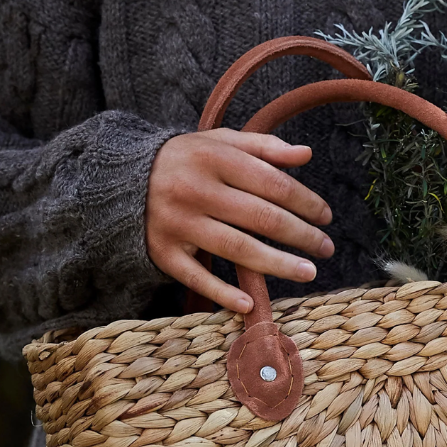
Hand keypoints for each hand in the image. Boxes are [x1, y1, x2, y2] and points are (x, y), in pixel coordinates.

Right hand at [146, 129, 333, 312]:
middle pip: (260, 218)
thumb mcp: (220, 143)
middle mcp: (195, 190)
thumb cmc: (186, 160)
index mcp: (214, 158)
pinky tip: (249, 303)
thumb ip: (264, 147)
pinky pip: (197, 277)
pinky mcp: (163, 252)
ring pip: (236, 249)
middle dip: (301, 235)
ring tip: (308, 272)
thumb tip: (306, 154)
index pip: (272, 183)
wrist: (119, 179)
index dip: (305, 202)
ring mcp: (178, 224)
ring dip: (277, 265)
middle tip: (326, 248)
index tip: (326, 216)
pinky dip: (223, 293)